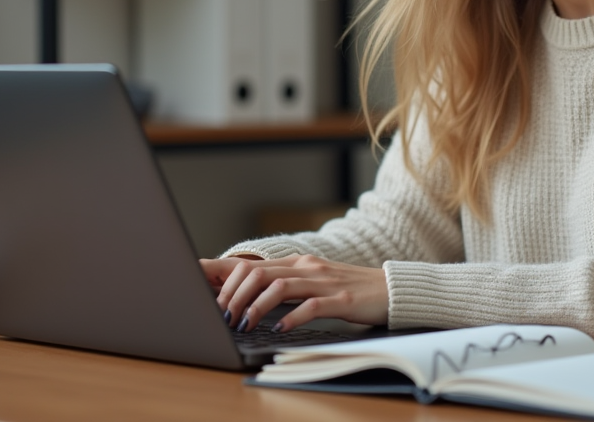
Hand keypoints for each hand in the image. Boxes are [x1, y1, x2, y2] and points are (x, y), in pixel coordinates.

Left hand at [198, 255, 388, 332]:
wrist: (390, 288)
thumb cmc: (349, 291)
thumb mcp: (313, 284)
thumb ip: (286, 287)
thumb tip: (251, 300)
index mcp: (298, 263)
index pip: (252, 264)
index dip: (224, 277)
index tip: (204, 292)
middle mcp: (307, 267)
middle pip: (260, 273)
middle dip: (234, 296)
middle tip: (220, 317)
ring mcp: (324, 282)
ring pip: (280, 287)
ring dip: (256, 307)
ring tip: (243, 324)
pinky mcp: (341, 299)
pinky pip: (312, 306)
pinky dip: (292, 317)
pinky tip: (281, 329)